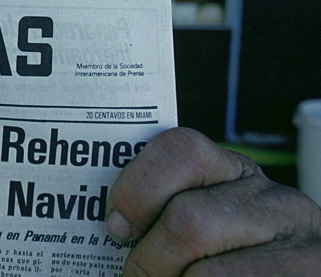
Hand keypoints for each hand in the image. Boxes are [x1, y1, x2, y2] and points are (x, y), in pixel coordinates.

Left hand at [106, 127, 320, 275]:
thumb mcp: (212, 226)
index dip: (138, 187)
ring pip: (208, 272)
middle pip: (189, 218)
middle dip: (149, 259)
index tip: (116, 226)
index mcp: (237, 174)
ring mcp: (301, 244)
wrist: (293, 275)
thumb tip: (114, 229)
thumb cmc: (234, 257)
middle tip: (136, 276)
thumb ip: (171, 218)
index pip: (183, 150)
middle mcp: (275, 201)